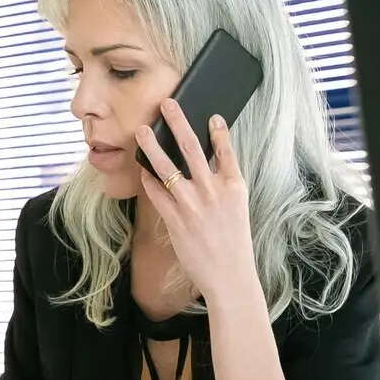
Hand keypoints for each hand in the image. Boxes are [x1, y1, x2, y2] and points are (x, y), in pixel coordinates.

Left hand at [135, 100, 257, 297]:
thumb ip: (222, 184)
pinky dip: (148, 180)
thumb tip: (205, 164)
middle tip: (167, 104)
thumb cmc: (233, 242)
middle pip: (192, 149)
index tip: (211, 116)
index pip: (226, 151)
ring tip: (142, 131)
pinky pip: (156, 193)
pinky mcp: (174, 219)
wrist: (228, 275)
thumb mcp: (237, 208)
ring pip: (167, 167)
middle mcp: (212, 191)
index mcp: (234, 186)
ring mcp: (192, 204)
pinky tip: (142, 170)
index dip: (219, 131)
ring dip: (152, 146)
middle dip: (178, 123)